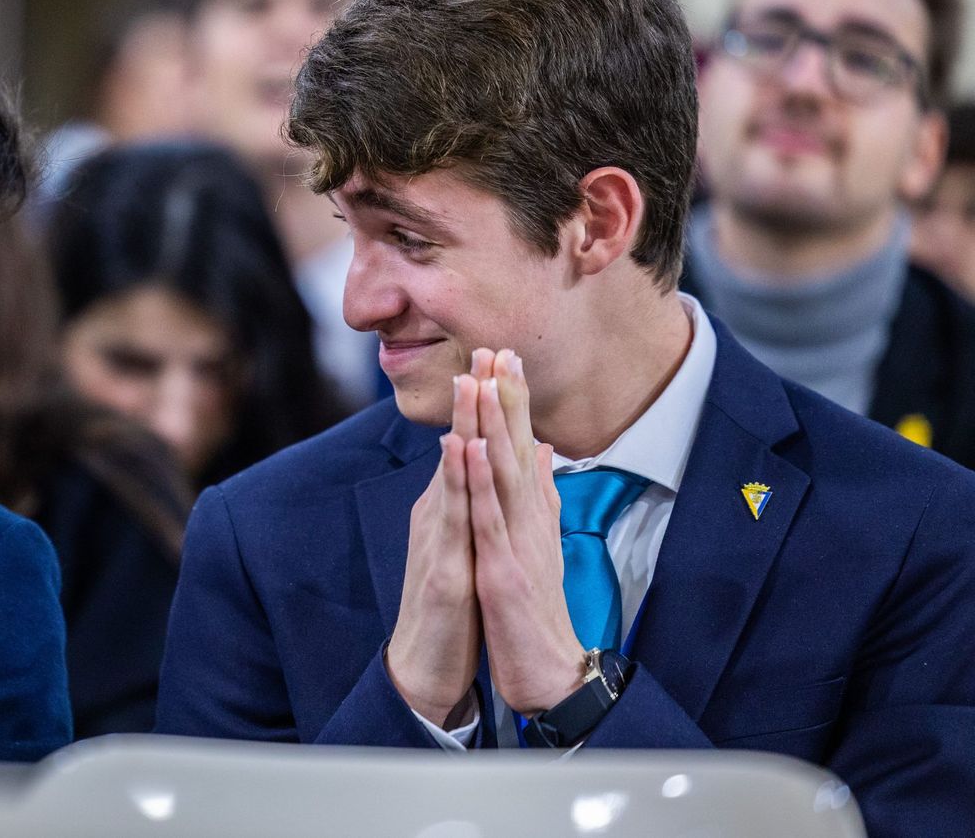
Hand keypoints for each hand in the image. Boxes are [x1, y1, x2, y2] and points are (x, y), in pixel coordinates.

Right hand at [385, 352, 492, 726]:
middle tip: (485, 349)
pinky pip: (451, 521)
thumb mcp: (472, 546)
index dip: (485, 405)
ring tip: (469, 384)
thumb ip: (480, 504)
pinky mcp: (443, 569)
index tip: (500, 358)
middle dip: (472, 399)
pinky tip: (460, 453)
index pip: (470, 446)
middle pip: (458, 448)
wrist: (425, 666)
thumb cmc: (452, 607)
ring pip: (451, 475)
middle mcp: (440, 515)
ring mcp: (439, 540)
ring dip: (461, 427)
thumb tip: (496, 468)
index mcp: (452, 510)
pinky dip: (456, 484)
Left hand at [463, 348, 586, 712]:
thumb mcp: (538, 543)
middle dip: (507, 399)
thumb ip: (543, 496)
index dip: (514, 402)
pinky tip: (470, 449)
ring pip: (504, 475)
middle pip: (518, 449)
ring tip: (485, 381)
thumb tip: (546, 451)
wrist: (548, 670)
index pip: (523, 447)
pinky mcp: (501, 569)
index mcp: (533, 514)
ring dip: (495, 426)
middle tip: (498, 348)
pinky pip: (488, 520)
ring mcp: (517, 542)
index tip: (505, 356)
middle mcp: (529, 520)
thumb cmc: (537, 608)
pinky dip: (480, 483)